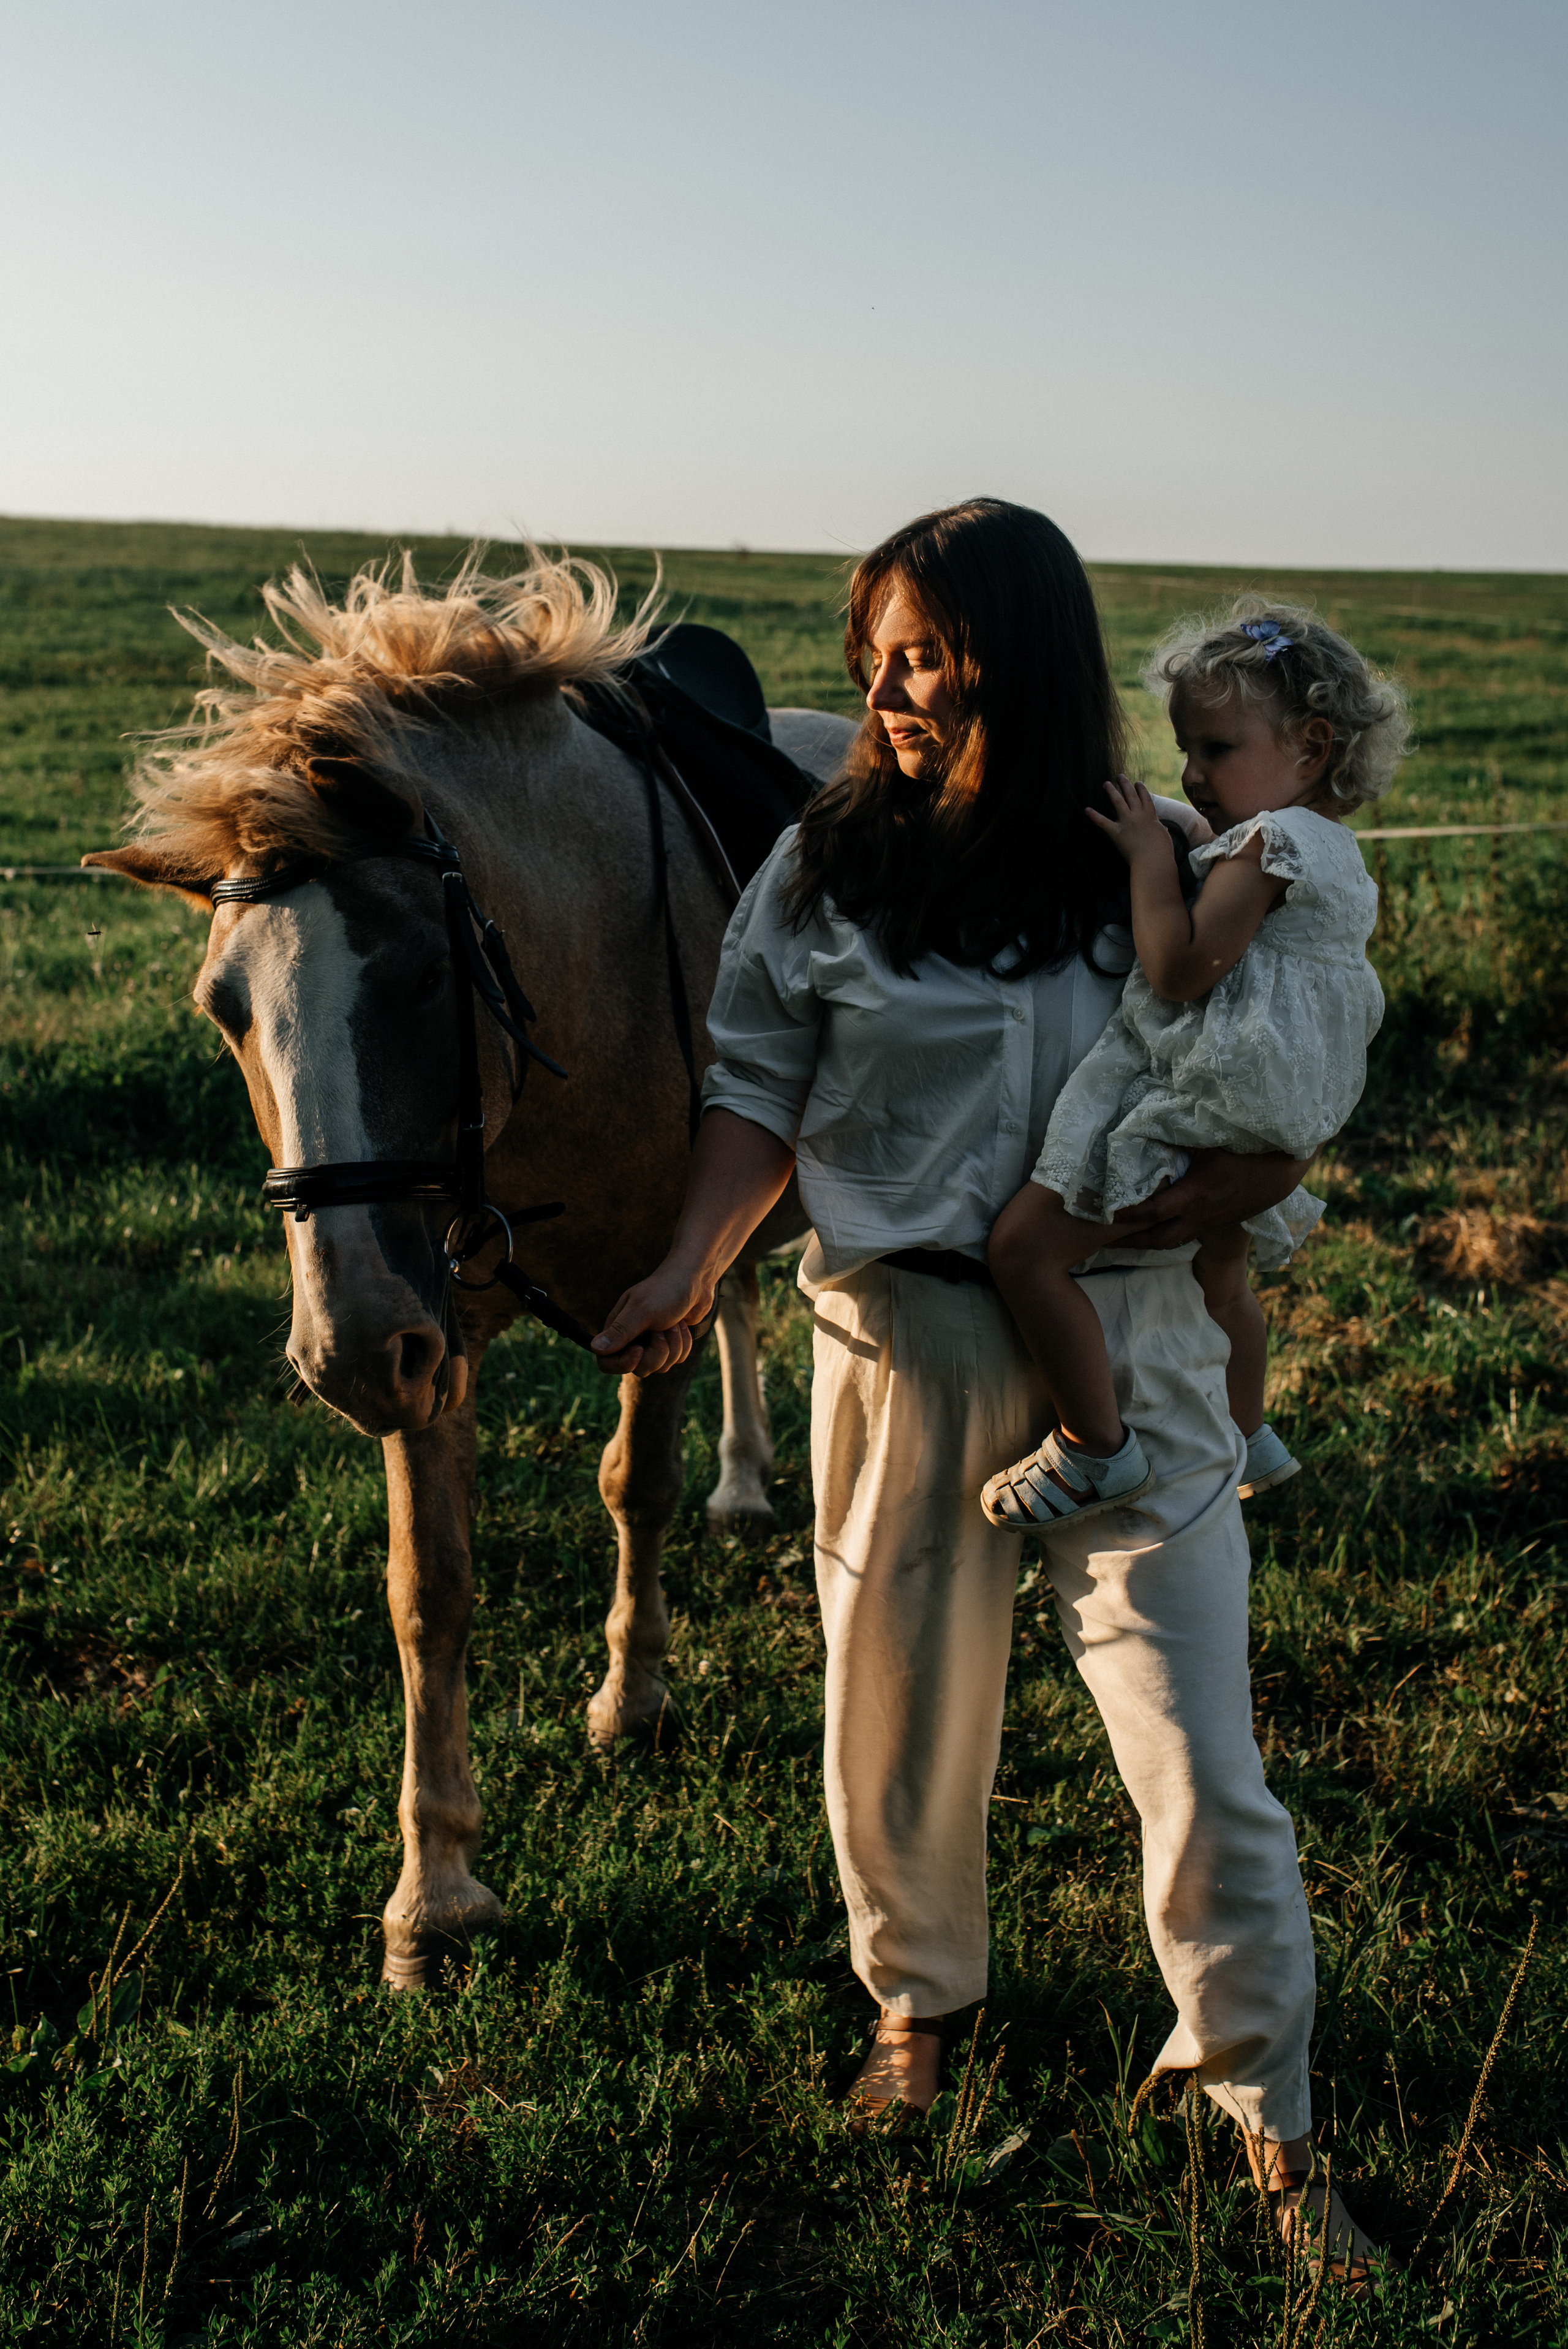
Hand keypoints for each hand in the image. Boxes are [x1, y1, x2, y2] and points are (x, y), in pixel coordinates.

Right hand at [591, 1258, 716, 1375]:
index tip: (640, 1350)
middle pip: (638, 1368)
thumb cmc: (666, 1290)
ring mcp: (651, 1342)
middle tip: (663, 1329)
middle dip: (657, 1353)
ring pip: (660, 1366)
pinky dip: (683, 1344)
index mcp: (617, 1328)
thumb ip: (620, 1331)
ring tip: (675, 1323)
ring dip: (673, 1346)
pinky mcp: (670, 1343)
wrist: (694, 1279)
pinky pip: (676, 1359)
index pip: (606, 1362)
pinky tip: (682, 1326)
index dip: (623, 1364)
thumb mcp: (641, 1310)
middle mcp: (632, 1338)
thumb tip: (595, 1348)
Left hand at [1086, 775, 1175, 867]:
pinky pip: (1103, 822)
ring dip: (1111, 791)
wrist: (1154, 859)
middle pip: (1131, 795)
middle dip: (1125, 784)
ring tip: (1106, 783)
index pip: (1145, 798)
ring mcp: (1127, 822)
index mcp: (1150, 816)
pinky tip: (1087, 809)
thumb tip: (1162, 827)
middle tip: (1120, 776)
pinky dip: (1094, 816)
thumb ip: (1161, 829)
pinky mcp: (1116, 832)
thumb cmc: (1162, 850)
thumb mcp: (1164, 836)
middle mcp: (1138, 815)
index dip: (1141, 789)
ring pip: (1118, 802)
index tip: (1137, 782)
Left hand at [1109, 1148, 1312, 1250]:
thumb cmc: (1246, 1150)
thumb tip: (1146, 1124)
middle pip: (1157, 1238)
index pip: (1154, 1211)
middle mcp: (1200, 1214)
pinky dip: (1163, 1239)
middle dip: (1128, 1241)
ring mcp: (1208, 1223)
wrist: (1282, 1173)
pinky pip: (1184, 1238)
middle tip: (1100, 1241)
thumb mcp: (1211, 1139)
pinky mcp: (1215, 1225)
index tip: (1103, 1214)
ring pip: (1170, 1243)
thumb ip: (1178, 1134)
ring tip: (1118, 1243)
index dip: (1127, 1215)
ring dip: (1144, 1244)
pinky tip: (1151, 1235)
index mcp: (1196, 1193)